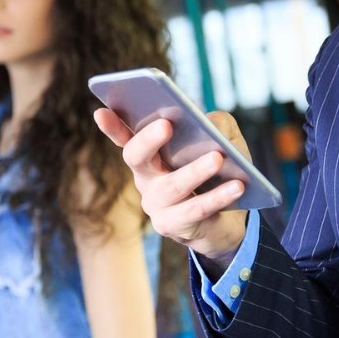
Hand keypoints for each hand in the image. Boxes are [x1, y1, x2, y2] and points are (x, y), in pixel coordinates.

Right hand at [93, 108, 247, 265]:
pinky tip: (237, 186)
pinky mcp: (171, 225)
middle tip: (166, 124)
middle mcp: (145, 178)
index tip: (101, 111)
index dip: (112, 126)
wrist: (227, 223)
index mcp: (152, 154)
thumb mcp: (227, 142)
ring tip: (217, 158)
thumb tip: (209, 123)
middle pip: (136, 157)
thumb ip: (219, 124)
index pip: (126, 136)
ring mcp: (155, 204)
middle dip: (148, 139)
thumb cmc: (222, 174)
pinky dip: (217, 197)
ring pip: (171, 186)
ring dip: (194, 171)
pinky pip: (195, 210)